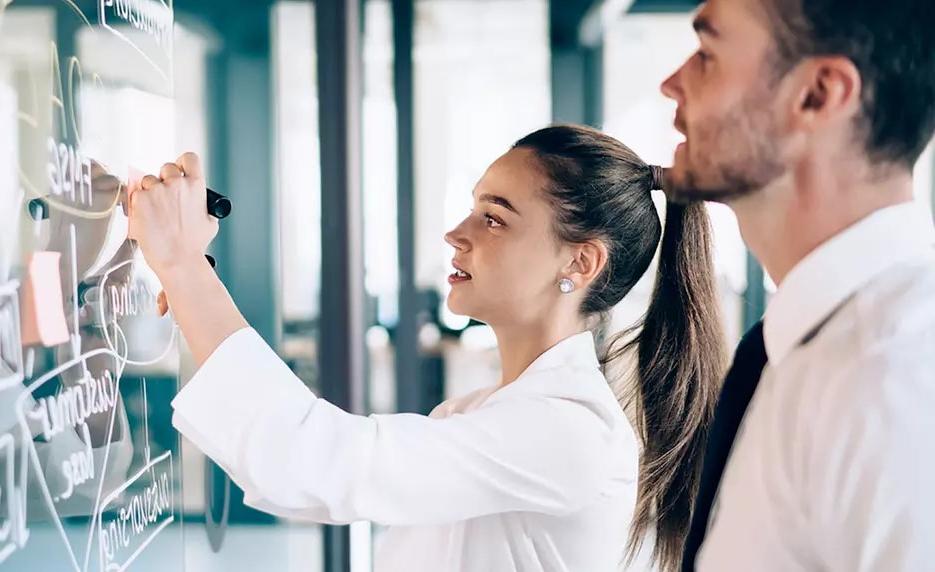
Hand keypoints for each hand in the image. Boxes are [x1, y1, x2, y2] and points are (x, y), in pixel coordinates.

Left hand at [127, 153, 217, 277]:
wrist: (178, 259)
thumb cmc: (193, 245)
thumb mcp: (209, 222)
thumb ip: (203, 205)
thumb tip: (198, 202)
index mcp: (196, 186)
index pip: (189, 158)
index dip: (182, 164)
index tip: (179, 172)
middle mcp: (177, 184)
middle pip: (166, 168)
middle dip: (163, 181)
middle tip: (163, 199)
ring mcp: (157, 190)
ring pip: (147, 181)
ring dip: (148, 192)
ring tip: (154, 213)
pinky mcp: (140, 200)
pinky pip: (135, 194)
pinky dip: (138, 205)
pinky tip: (146, 218)